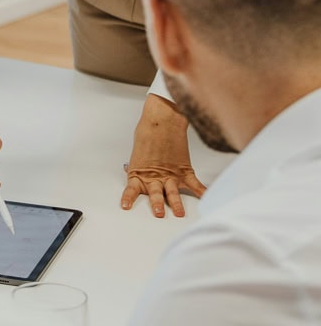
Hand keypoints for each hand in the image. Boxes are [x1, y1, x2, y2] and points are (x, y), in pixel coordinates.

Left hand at [121, 94, 206, 217]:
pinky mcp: (184, 170)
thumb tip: (135, 174)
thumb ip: (140, 168)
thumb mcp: (138, 153)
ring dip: (176, 203)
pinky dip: (202, 193)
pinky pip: (195, 185)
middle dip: (157, 204)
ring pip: (173, 193)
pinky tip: (206, 200)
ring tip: (179, 213)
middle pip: (156, 194)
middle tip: (159, 213)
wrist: (163, 119)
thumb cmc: (148, 132)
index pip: (132, 189)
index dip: (128, 198)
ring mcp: (171, 174)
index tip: (125, 207)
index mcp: (140, 171)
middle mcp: (156, 176)